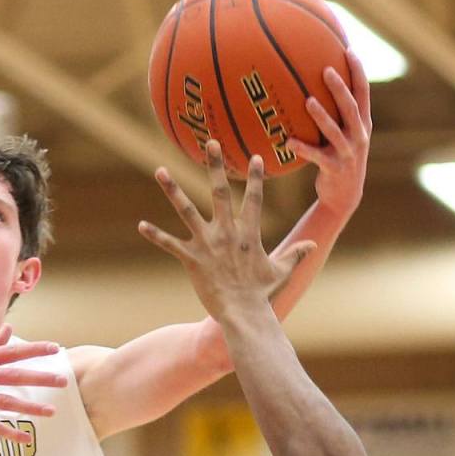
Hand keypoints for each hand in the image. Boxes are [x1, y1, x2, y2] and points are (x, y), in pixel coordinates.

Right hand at [0, 325, 66, 443]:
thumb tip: (9, 328)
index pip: (11, 351)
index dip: (34, 349)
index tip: (56, 349)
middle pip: (13, 376)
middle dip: (39, 377)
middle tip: (63, 380)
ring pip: (5, 403)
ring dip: (30, 408)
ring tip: (51, 412)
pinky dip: (9, 433)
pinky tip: (26, 438)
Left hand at [138, 143, 315, 322]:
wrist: (243, 313)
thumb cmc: (261, 294)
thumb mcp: (282, 271)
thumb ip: (295, 254)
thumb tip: (314, 244)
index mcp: (249, 233)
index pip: (253, 199)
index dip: (255, 178)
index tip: (256, 157)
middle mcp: (227, 232)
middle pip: (219, 192)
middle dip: (214, 165)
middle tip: (210, 142)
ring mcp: (207, 244)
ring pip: (187, 210)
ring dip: (172, 190)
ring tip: (160, 170)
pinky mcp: (192, 259)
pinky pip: (170, 244)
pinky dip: (156, 235)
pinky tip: (141, 226)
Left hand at [289, 48, 371, 222]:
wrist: (344, 196)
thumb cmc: (339, 158)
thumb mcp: (344, 135)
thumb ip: (337, 114)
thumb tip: (315, 86)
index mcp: (363, 123)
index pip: (363, 92)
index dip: (358, 71)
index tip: (349, 50)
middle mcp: (359, 135)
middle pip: (351, 107)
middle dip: (340, 88)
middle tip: (326, 70)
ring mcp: (348, 153)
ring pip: (335, 131)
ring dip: (322, 116)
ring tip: (308, 101)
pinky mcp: (335, 168)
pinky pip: (316, 156)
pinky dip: (302, 148)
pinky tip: (287, 141)